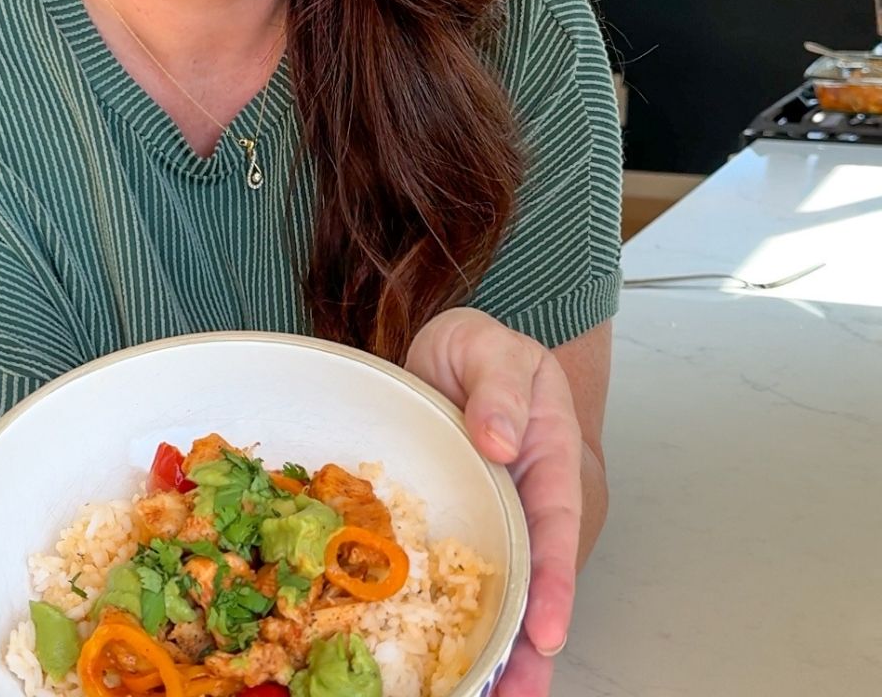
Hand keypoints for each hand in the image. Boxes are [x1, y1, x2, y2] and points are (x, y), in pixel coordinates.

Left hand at [405, 308, 582, 696]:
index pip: (556, 525)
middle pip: (540, 579)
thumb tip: (500, 438)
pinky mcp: (474, 527)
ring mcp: (505, 516)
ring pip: (512, 591)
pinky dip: (469, 624)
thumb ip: (499, 385)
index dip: (553, 583)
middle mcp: (533, 497)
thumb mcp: (488, 346)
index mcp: (550, 453)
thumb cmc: (478, 349)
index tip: (549, 634)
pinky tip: (454, 664)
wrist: (455, 354)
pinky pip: (476, 579)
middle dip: (533, 647)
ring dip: (504, 650)